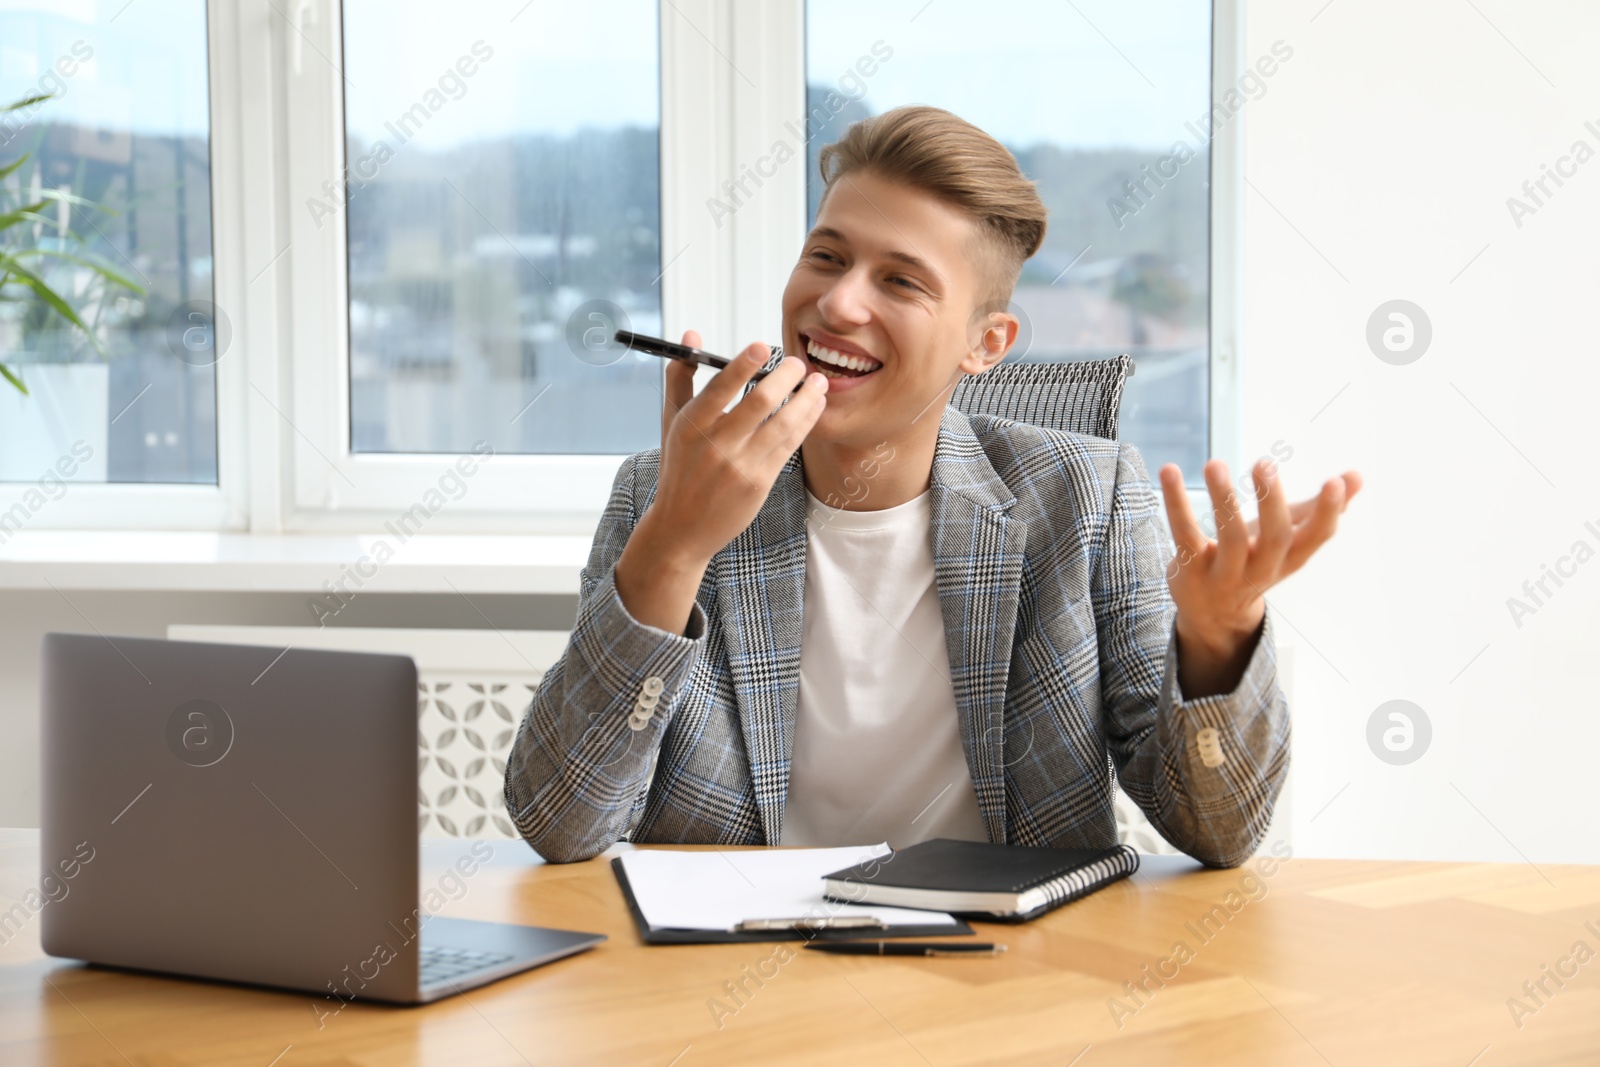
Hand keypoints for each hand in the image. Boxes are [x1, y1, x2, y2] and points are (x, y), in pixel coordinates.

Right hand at [650, 331, 825, 565]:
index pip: (719, 387)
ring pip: (783, 423)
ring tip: (818, 382)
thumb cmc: (679, 469)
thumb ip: (681, 377)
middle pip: (759, 401)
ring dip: (806, 399)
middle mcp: (715, 444)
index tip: (763, 346)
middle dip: (786, 376)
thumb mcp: (671, 423)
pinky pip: (789, 446)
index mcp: (691, 425)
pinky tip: (814, 408)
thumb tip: (691, 334)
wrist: (682, 528)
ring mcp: (740, 466)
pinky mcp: (759, 483)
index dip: (743, 365)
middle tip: (799, 363)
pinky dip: (805, 422)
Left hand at [1157, 458, 1362, 696]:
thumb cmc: (1255, 562)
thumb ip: (1317, 509)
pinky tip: (1170, 472)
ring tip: (1214, 463)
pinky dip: (1176, 503)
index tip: (1336, 482)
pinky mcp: (1191, 571)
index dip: (1328, 512)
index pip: (1317, 538)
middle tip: (1264, 464)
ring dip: (1222, 499)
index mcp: (1290, 558)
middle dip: (1271, 502)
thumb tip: (1357, 477)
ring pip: (1230, 540)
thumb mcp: (1287, 540)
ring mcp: (1226, 575)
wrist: (1213, 617)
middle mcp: (1262, 569)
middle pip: (1275, 539)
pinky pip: (1184, 535)